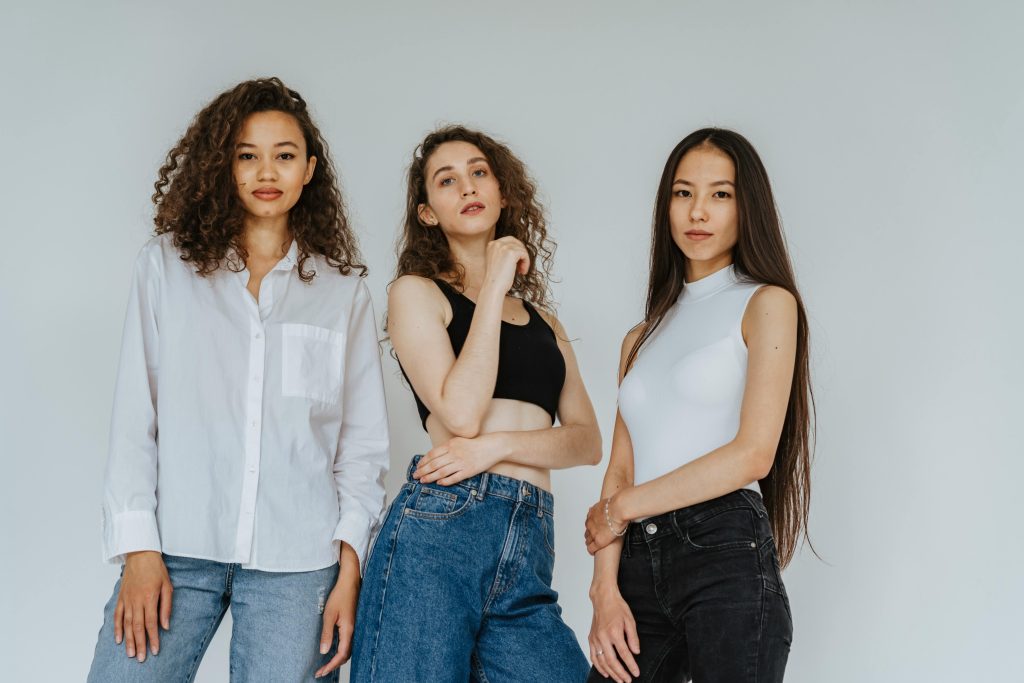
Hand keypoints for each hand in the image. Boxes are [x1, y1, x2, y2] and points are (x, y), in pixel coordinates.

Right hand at [115, 551, 172, 661]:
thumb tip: (165, 625)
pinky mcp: (121, 598)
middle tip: (141, 658)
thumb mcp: (167, 585)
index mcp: (149, 597)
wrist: (140, 555)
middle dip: (140, 644)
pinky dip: (117, 628)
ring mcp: (127, 600)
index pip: (151, 623)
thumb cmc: (156, 569)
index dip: (153, 638)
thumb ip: (166, 606)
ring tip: (131, 653)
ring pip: (126, 624)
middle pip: (137, 627)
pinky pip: (117, 615)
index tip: (155, 650)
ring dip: (128, 640)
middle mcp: (136, 601)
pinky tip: (118, 639)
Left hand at [315, 547, 360, 677]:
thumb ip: (327, 634)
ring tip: (326, 664)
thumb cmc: (340, 595)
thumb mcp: (329, 614)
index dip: (331, 666)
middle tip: (321, 671)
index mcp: (349, 630)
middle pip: (346, 655)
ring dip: (338, 658)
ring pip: (348, 649)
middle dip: (334, 665)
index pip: (341, 655)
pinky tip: (333, 649)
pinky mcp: (353, 624)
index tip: (321, 672)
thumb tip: (324, 652)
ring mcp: (355, 627)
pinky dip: (341, 650)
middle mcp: (354, 631)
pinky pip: (349, 642)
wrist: (350, 581)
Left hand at [414, 433, 504, 485]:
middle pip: (434, 464)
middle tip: (415, 476)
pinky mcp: (468, 471)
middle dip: (423, 471)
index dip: (423, 461)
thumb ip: (447, 448)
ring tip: (423, 481)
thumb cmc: (475, 444)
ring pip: (441, 472)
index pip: (432, 454)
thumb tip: (433, 457)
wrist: (492, 447)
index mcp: (451, 445)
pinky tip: (439, 483)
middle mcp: (454, 453)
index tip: (418, 466)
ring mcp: (461, 463)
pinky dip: (445, 481)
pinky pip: (454, 478)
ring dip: (430, 477)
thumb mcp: (458, 441)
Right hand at [482, 236, 529, 294]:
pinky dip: (526, 263)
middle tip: (521, 265)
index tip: (516, 262)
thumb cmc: (496, 279)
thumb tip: (518, 251)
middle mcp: (496, 244)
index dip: (515, 250)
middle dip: (521, 252)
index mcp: (491, 245)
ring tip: (521, 270)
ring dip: (524, 260)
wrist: (494, 287)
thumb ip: (504, 253)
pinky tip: (522, 271)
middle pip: (515, 241)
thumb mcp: (497, 261)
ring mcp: (503, 247)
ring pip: (521, 248)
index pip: (508, 241)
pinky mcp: (511, 252)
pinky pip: (524, 254)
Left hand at [585, 492, 629, 554]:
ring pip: (588, 539)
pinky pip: (591, 548)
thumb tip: (615, 503)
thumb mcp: (610, 502)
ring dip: (590, 541)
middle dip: (590, 533)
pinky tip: (593, 552)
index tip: (595, 528)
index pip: (589, 521)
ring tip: (593, 544)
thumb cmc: (617, 504)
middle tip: (595, 536)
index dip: (592, 526)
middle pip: (587, 530)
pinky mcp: (598, 541)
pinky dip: (591, 550)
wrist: (619, 509)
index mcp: (592, 513)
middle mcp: (590, 522)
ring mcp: (593, 532)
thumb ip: (608, 505)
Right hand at [588, 583, 640, 681]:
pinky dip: (599, 667)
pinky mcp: (591, 638)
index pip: (624, 654)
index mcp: (614, 632)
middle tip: (628, 680)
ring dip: (611, 673)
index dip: (631, 665)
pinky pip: (593, 656)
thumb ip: (633, 637)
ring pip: (602, 661)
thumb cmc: (617, 607)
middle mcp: (603, 637)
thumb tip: (636, 652)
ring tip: (619, 680)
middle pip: (612, 661)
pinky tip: (606, 672)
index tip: (636, 673)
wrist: (603, 598)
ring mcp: (595, 638)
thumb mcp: (630, 620)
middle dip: (621, 673)